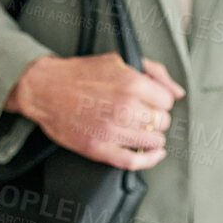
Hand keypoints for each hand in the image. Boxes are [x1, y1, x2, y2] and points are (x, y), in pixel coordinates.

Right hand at [5, 54, 184, 170]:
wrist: (45, 88)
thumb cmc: (80, 74)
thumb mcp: (119, 60)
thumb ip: (154, 73)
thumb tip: (177, 92)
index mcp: (131, 84)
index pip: (167, 101)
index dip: (160, 100)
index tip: (153, 100)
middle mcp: (125, 108)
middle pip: (162, 122)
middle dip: (156, 117)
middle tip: (144, 113)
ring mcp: (112, 131)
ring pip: (153, 141)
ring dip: (152, 136)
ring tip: (142, 129)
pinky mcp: (99, 148)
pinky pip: (134, 162)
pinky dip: (149, 160)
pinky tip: (153, 154)